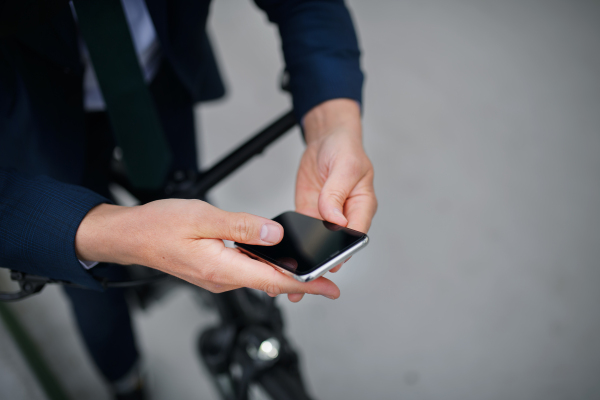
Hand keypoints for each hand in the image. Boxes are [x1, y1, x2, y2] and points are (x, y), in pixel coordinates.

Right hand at [75, 200, 339, 300]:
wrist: (131, 236)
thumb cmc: (160, 225)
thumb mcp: (204, 217)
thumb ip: (242, 226)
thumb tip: (274, 233)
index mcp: (222, 268)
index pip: (273, 281)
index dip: (305, 285)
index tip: (328, 288)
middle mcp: (222, 279)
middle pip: (270, 283)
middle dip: (302, 282)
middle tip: (327, 279)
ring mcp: (217, 278)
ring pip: (258, 278)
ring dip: (284, 275)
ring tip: (307, 269)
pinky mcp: (213, 271)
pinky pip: (246, 272)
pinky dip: (265, 269)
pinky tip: (274, 259)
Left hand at [295, 99, 376, 293]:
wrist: (327, 138)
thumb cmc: (344, 149)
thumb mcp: (345, 166)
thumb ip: (337, 192)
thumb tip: (334, 219)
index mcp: (361, 206)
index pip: (355, 235)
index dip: (343, 251)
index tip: (330, 264)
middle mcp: (345, 216)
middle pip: (335, 247)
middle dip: (320, 266)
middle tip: (304, 282)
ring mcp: (326, 218)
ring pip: (317, 247)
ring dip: (304, 262)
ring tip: (289, 281)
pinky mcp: (310, 215)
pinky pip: (302, 235)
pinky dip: (293, 248)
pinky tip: (282, 260)